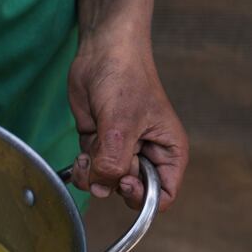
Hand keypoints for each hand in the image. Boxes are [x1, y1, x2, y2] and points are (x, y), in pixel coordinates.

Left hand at [68, 34, 188, 210]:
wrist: (102, 53)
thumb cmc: (125, 80)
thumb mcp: (121, 125)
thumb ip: (114, 162)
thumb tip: (103, 186)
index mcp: (168, 153)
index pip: (162, 196)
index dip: (142, 198)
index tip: (126, 183)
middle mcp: (146, 156)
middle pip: (129, 193)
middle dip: (111, 183)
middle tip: (103, 160)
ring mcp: (120, 151)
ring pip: (105, 184)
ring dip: (92, 176)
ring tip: (89, 154)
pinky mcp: (98, 145)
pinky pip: (90, 171)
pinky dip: (83, 167)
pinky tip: (82, 151)